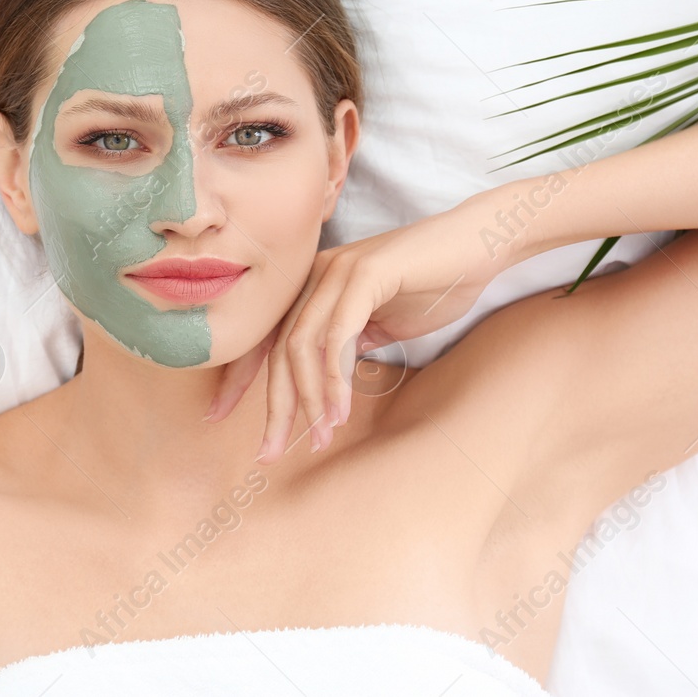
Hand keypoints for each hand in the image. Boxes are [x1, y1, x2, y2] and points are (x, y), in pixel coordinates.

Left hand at [205, 200, 506, 461]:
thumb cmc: (434, 284)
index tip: (219, 415)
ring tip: (319, 437)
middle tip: (269, 452)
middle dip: (274, 406)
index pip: (267, 337)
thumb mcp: (381, 324)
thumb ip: (348, 346)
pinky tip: (339, 410)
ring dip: (310, 399)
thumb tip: (327, 382)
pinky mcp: (364, 273)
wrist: (479, 245)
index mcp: (313, 286)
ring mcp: (337, 270)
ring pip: (302, 345)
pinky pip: (338, 335)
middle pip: (279, 349)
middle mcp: (315, 274)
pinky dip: (335, 378)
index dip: (239, 377)